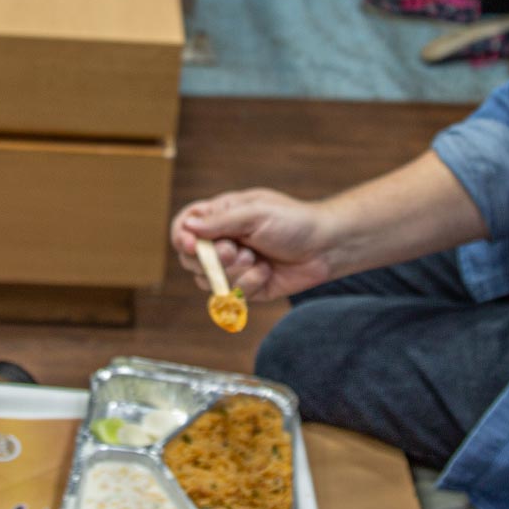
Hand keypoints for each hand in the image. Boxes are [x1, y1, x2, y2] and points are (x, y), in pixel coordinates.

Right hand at [170, 189, 337, 302]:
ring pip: (208, 281)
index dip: (182, 236)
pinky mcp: (247, 287)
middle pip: (191, 258)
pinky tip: (267, 272)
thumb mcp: (255, 214)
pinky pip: (232, 295)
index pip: (185, 225)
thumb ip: (220, 221)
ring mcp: (234, 266)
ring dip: (232, 273)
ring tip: (256, 259)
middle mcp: (223, 240)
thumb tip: (188, 226)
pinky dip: (249, 284)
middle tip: (235, 251)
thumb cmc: (293, 222)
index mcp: (222, 216)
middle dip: (211, 259)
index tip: (192, 245)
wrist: (326, 247)